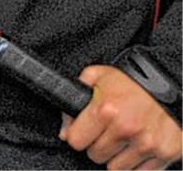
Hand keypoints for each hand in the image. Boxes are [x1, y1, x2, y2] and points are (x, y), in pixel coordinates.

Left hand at [60, 65, 182, 168]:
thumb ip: (76, 97)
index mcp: (106, 110)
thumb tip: (65, 129)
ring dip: (117, 156)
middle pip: (95, 155)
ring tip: (123, 138)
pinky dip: (137, 163)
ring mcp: (147, 144)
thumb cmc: (135, 80)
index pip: (76, 141)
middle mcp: (126, 129)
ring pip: (116, 168)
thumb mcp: (99, 76)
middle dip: (97, 145)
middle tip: (107, 132)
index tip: (83, 131)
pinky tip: (138, 146)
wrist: (172, 82)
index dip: (77, 135)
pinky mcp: (165, 153)